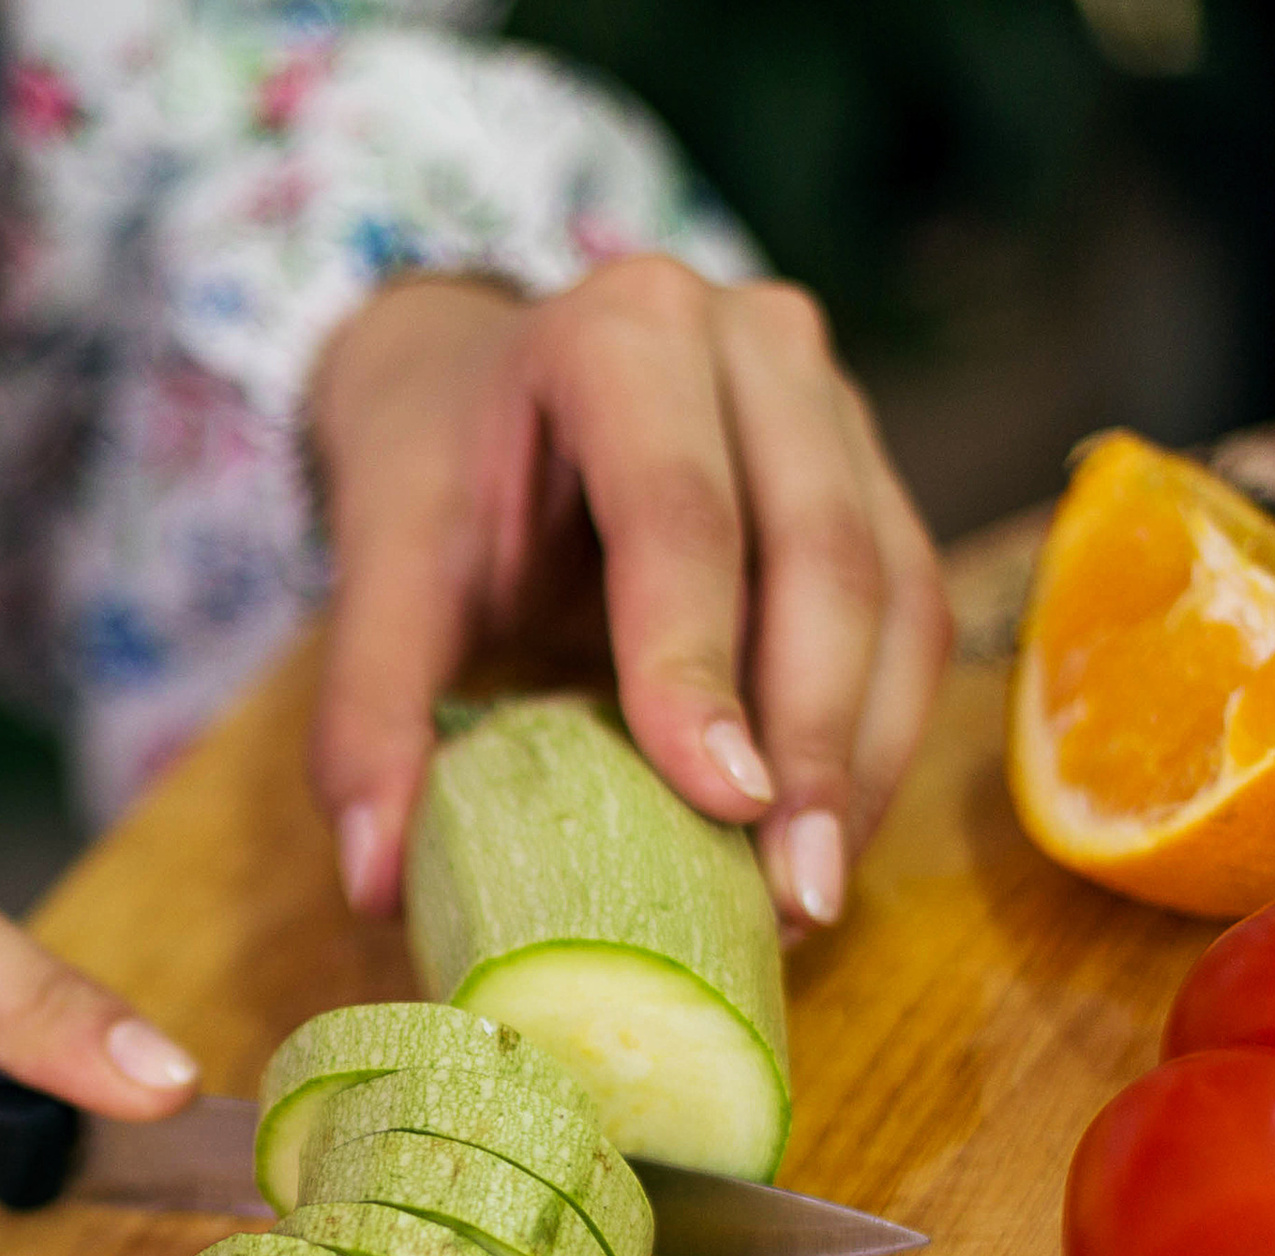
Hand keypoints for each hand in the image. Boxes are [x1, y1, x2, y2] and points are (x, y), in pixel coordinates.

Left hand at [306, 260, 952, 933]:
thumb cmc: (436, 474)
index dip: (703, 663)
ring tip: (808, 901)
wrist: (477, 384)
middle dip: (813, 740)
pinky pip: (908, 621)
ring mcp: (834, 406)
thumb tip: (371, 886)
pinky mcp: (872, 482)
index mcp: (623, 334)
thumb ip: (367, 713)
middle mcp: (756, 345)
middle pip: (820, 553)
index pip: (681, 512)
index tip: (723, 803)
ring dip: (861, 761)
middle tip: (793, 897)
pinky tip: (823, 850)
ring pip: (891, 592)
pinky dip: (874, 744)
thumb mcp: (382, 569)